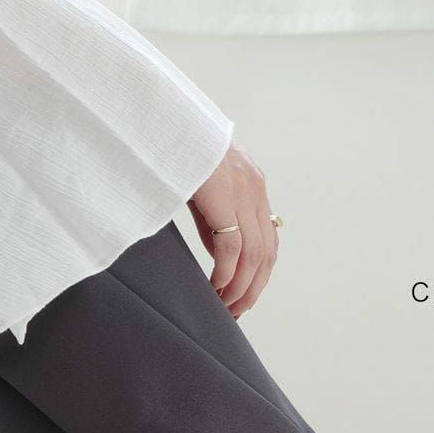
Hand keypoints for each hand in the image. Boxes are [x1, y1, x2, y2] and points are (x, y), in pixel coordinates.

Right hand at [187, 143, 278, 317]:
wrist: (165, 121)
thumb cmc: (177, 154)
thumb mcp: (203, 192)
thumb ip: (216, 224)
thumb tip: (224, 260)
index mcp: (253, 185)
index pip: (268, 240)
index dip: (260, 274)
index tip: (244, 296)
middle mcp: (255, 189)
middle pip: (267, 253)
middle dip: (254, 288)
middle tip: (237, 311)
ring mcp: (243, 191)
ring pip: (254, 254)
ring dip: (241, 287)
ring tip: (226, 306)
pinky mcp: (223, 195)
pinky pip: (234, 246)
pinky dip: (227, 273)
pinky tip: (217, 288)